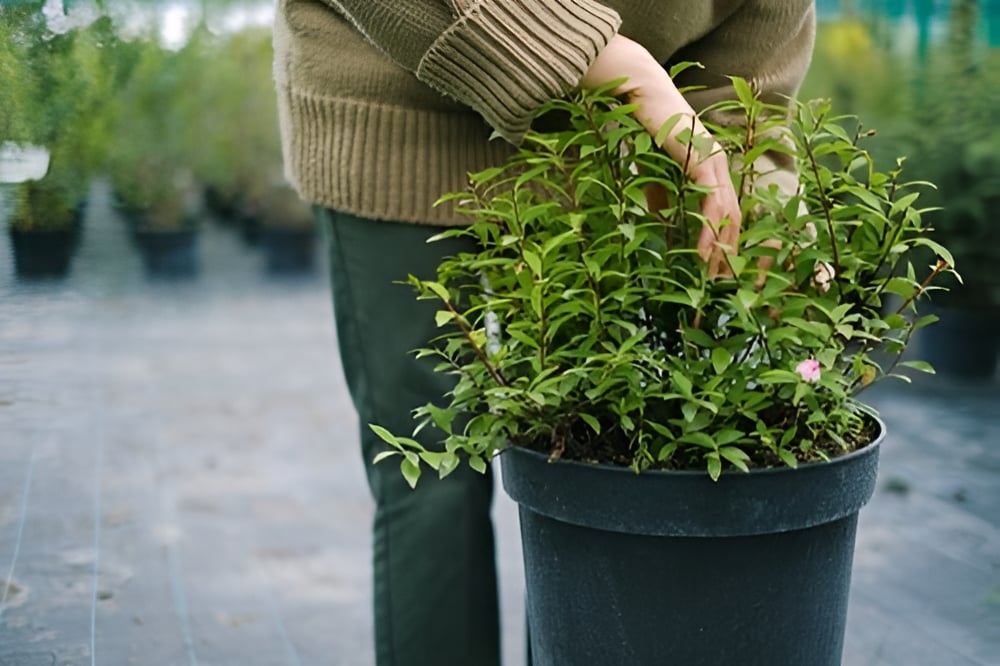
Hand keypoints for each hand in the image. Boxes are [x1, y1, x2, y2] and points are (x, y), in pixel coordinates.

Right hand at [582, 35, 740, 276]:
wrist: (640, 95)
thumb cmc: (644, 128)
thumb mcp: (653, 173)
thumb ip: (662, 197)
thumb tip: (662, 223)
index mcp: (711, 167)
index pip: (726, 210)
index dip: (724, 240)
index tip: (715, 268)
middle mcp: (719, 165)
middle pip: (734, 217)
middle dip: (729, 252)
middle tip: (720, 283)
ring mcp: (714, 163)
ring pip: (728, 214)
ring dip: (721, 249)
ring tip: (712, 276)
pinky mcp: (703, 162)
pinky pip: (712, 205)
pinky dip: (708, 232)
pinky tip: (701, 254)